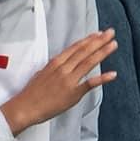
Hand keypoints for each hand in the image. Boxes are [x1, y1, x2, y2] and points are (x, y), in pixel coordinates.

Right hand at [1, 30, 117, 133]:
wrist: (26, 107)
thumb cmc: (32, 92)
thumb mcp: (42, 73)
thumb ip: (56, 67)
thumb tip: (64, 64)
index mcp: (56, 62)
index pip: (76, 47)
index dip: (88, 40)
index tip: (98, 34)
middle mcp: (63, 68)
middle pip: (85, 51)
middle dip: (99, 41)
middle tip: (110, 33)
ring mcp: (69, 80)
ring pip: (89, 62)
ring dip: (103, 52)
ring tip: (113, 45)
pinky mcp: (73, 93)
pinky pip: (90, 83)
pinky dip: (102, 78)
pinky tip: (112, 74)